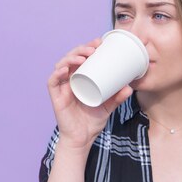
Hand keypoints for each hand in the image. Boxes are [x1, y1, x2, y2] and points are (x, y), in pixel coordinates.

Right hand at [47, 37, 133, 152]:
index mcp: (80, 78)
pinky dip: (57, 74)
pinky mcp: (56, 97)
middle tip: (94, 48)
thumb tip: (129, 87)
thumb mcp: (109, 107)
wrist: (82, 139)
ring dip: (71, 58)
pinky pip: (52, 82)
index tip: (100, 42)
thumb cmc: (92, 121)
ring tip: (83, 57)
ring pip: (61, 65)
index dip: (88, 47)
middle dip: (81, 49)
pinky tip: (65, 70)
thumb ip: (118, 98)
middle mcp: (69, 80)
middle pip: (71, 58)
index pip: (82, 57)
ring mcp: (62, 88)